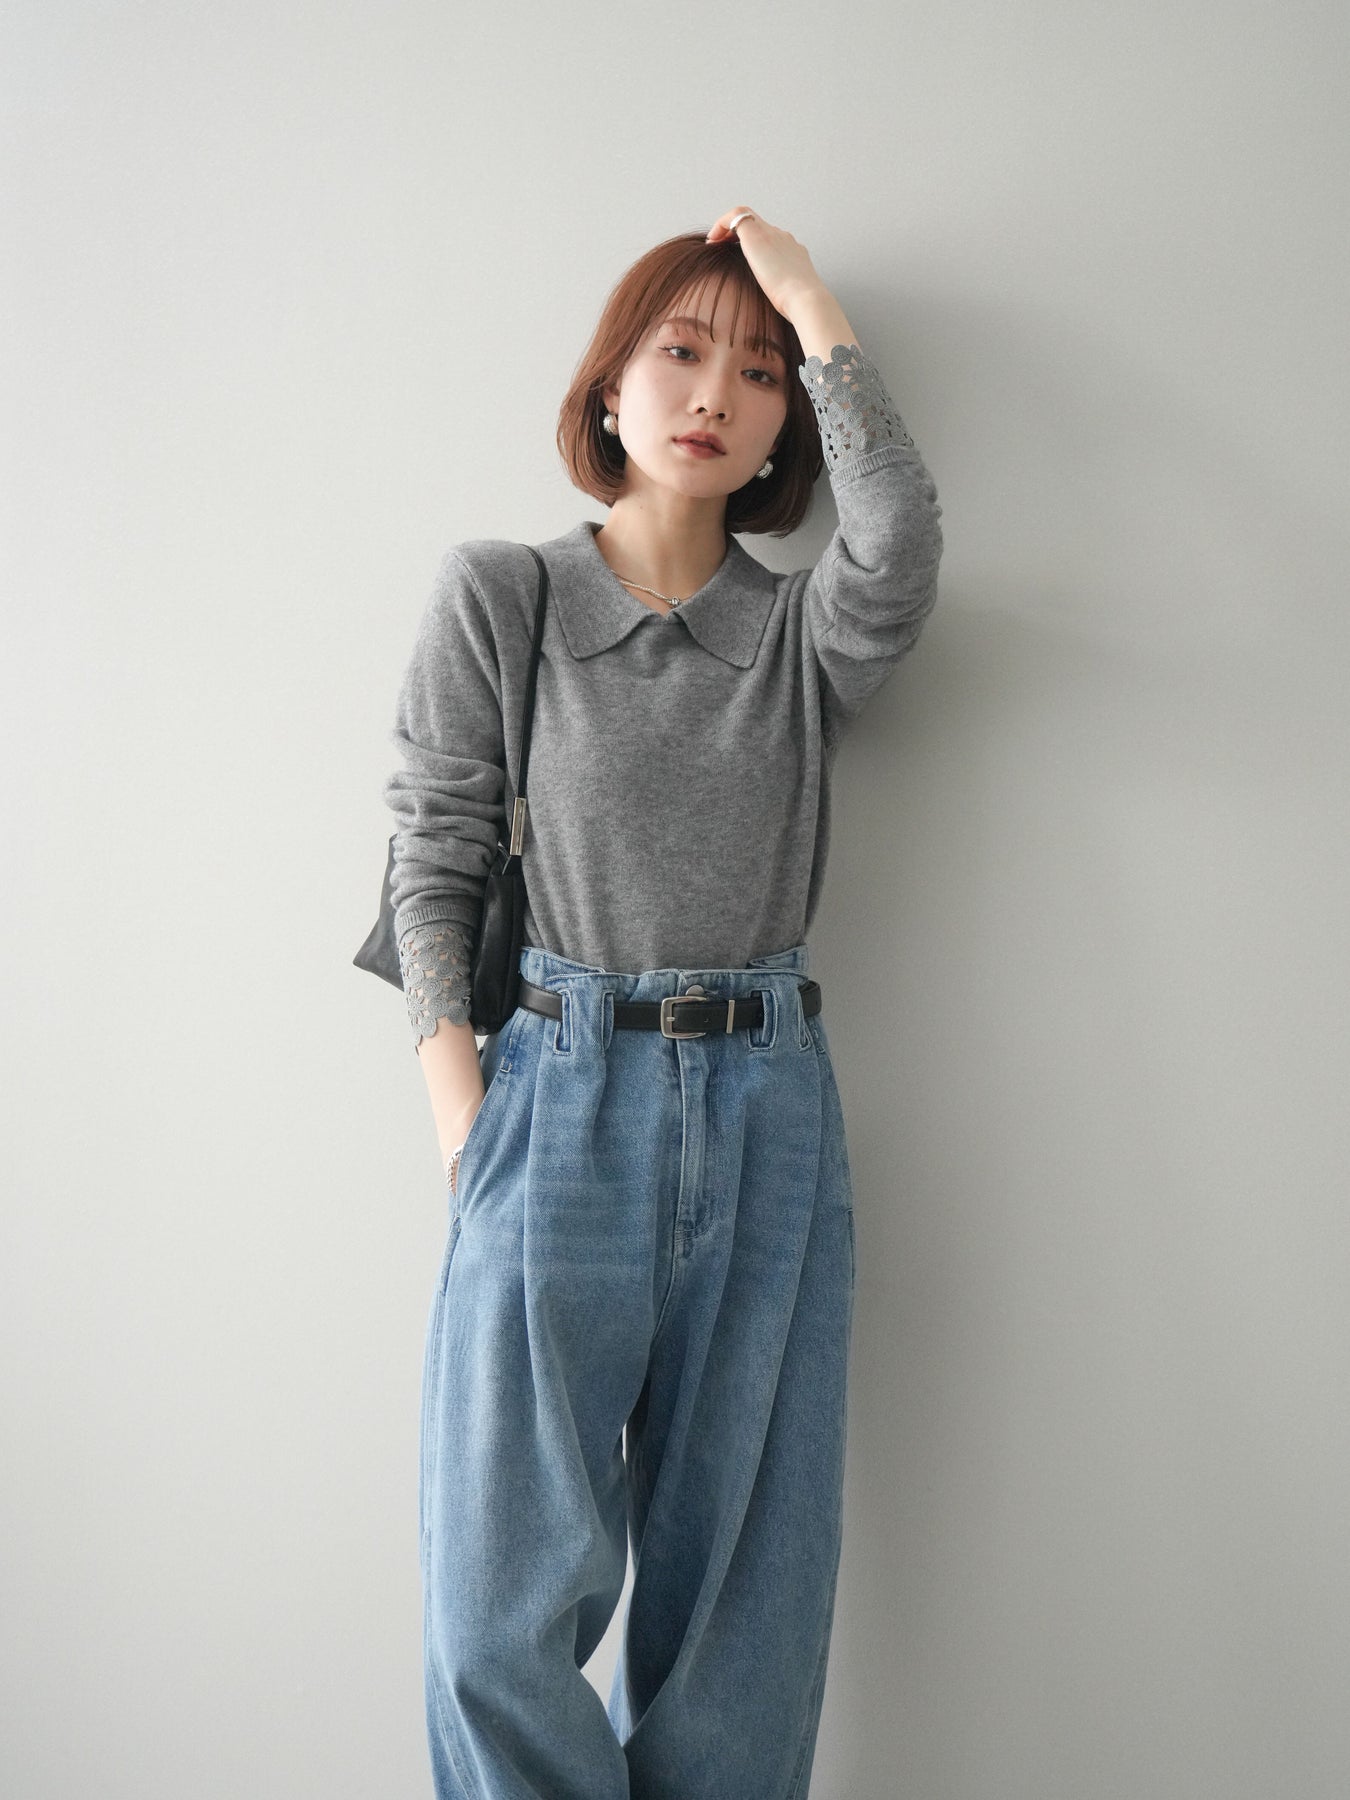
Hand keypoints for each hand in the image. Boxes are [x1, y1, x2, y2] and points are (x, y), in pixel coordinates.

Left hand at [704, 207, 824, 316]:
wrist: (805, 298)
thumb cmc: (798, 306)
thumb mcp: (791, 296)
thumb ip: (782, 293)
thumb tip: (774, 306)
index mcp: (793, 252)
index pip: (773, 239)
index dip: (755, 243)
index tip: (742, 257)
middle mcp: (784, 238)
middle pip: (759, 225)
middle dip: (738, 233)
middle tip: (722, 247)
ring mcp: (772, 233)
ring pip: (748, 218)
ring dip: (728, 228)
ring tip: (714, 243)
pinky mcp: (757, 235)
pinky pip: (735, 216)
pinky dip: (721, 224)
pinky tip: (712, 241)